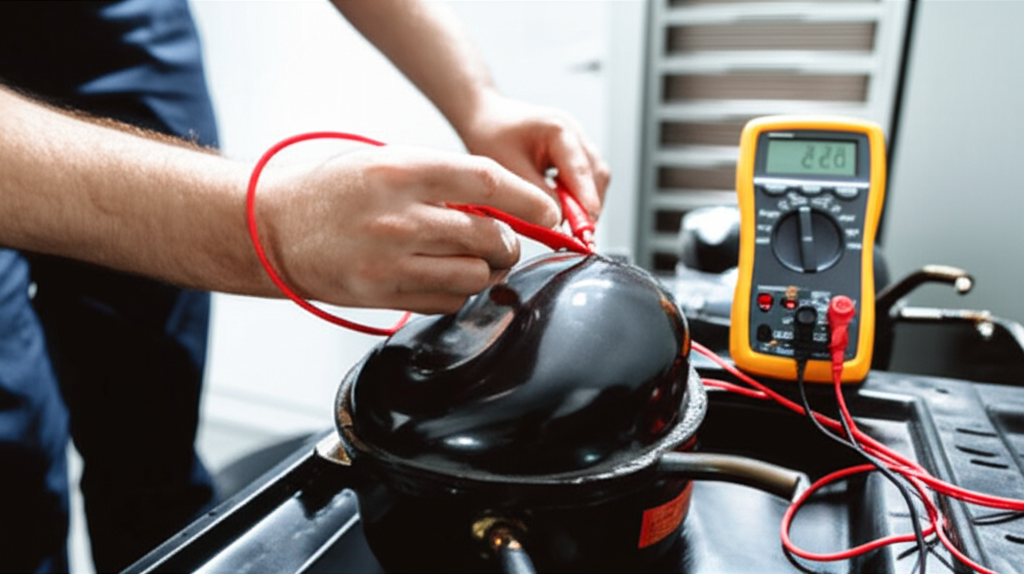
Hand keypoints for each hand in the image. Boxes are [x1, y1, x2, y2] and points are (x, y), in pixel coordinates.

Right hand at [254, 146, 559, 313]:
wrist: (271, 227)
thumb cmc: (332, 191)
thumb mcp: (385, 163)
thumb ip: (441, 179)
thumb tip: (500, 203)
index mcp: (401, 172)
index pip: (487, 182)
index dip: (528, 200)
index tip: (548, 212)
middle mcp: (398, 217)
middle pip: (488, 235)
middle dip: (510, 242)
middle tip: (506, 240)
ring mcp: (389, 261)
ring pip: (474, 275)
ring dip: (488, 270)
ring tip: (478, 261)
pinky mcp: (382, 295)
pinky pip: (446, 301)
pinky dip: (460, 292)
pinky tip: (447, 277)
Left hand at [456, 89, 609, 220]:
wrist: (484, 115)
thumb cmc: (490, 134)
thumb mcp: (509, 169)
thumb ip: (536, 197)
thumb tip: (559, 224)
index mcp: (559, 129)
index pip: (581, 171)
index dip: (586, 203)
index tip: (586, 230)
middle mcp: (574, 133)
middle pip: (597, 176)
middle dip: (589, 207)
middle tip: (578, 236)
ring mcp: (576, 142)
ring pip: (595, 179)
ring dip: (584, 203)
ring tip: (568, 224)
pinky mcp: (572, 153)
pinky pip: (584, 178)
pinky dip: (576, 196)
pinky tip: (562, 208)